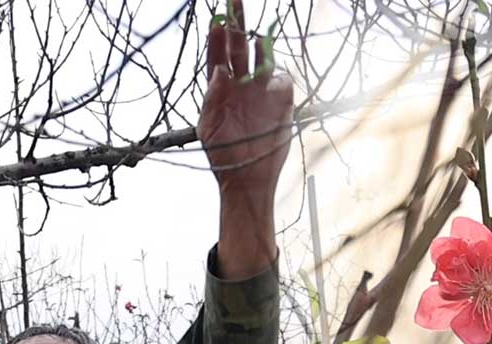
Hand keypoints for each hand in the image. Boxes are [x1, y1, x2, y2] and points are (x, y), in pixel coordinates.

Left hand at [198, 0, 294, 200]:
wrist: (247, 178)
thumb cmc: (223, 154)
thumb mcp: (208, 128)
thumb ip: (212, 99)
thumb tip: (218, 72)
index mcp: (221, 90)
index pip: (218, 57)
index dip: (217, 38)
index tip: (217, 21)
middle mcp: (241, 86)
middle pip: (240, 48)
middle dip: (239, 25)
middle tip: (236, 2)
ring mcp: (262, 92)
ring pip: (263, 60)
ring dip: (261, 46)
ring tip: (257, 39)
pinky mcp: (282, 103)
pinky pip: (283, 82)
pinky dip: (279, 79)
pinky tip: (271, 83)